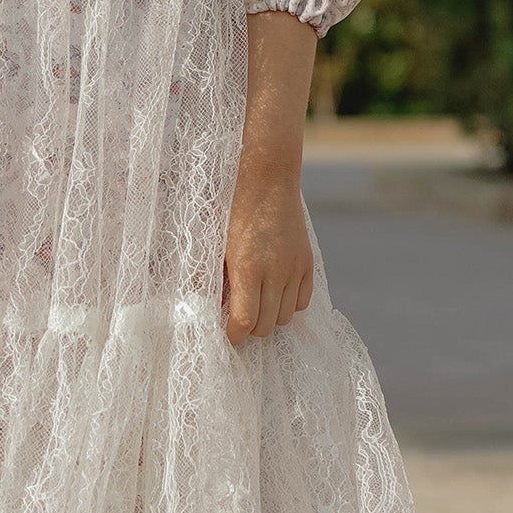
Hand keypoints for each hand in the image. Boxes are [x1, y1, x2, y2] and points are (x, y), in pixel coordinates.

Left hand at [222, 165, 313, 346]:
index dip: (233, 335)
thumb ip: (210, 276)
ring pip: (285, 316)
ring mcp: (294, 268)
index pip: (244, 322)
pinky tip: (273, 293)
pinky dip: (288, 304)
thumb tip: (205, 306)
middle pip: (266, 325)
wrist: (266, 177)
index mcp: (247, 267)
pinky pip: (303, 301)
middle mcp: (275, 271)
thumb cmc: (232, 206)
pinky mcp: (307, 262)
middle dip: (249, 328)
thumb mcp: (214, 241)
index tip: (224, 335)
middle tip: (235, 318)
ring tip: (254, 304)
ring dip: (268, 317)